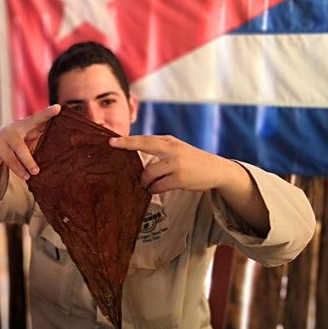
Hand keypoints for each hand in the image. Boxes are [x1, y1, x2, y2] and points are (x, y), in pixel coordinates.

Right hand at [0, 104, 60, 180]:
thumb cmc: (16, 138)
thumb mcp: (27, 135)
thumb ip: (40, 136)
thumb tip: (61, 143)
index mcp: (26, 123)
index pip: (38, 118)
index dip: (48, 113)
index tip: (58, 108)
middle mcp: (16, 128)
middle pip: (28, 135)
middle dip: (38, 135)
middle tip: (46, 151)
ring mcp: (5, 137)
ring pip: (19, 150)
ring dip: (28, 162)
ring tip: (35, 172)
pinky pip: (10, 160)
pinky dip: (19, 169)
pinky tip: (25, 176)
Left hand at [109, 134, 232, 192]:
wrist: (216, 169)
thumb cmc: (192, 160)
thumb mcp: (177, 148)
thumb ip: (159, 148)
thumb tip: (135, 152)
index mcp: (169, 141)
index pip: (144, 139)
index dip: (127, 140)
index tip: (111, 141)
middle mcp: (172, 149)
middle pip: (144, 145)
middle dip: (126, 145)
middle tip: (112, 148)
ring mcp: (177, 164)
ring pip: (149, 173)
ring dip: (144, 181)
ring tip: (144, 184)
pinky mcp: (181, 179)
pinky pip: (158, 186)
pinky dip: (154, 189)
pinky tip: (154, 189)